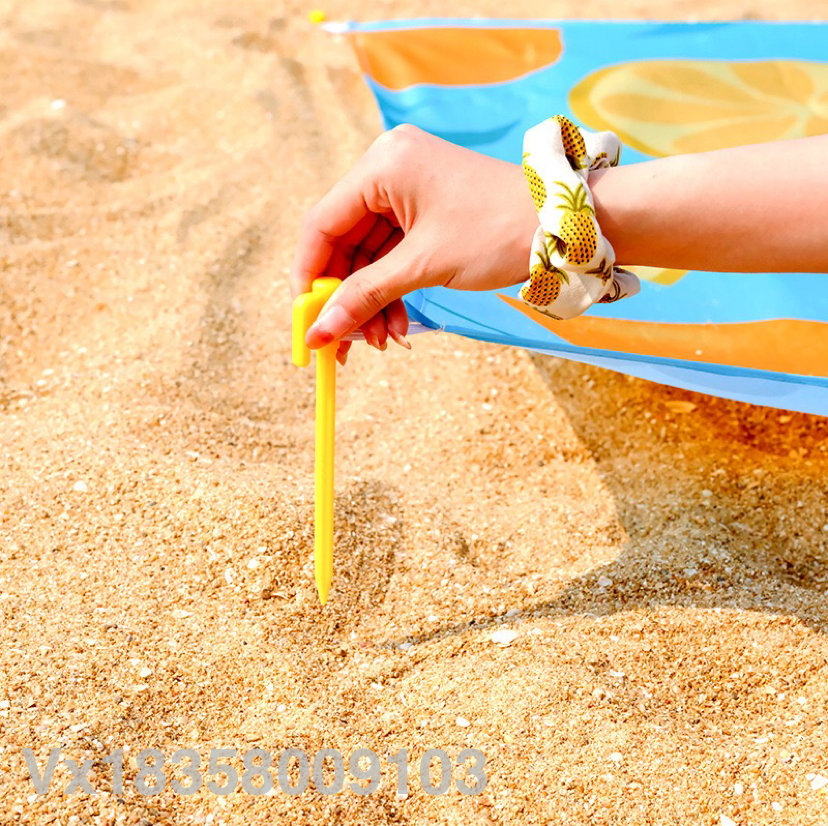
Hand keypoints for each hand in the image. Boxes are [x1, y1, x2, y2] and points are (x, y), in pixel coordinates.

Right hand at [290, 124, 538, 364]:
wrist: (562, 227)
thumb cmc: (496, 232)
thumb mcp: (423, 267)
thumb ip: (364, 296)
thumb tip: (319, 332)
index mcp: (382, 165)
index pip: (321, 224)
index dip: (309, 278)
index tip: (305, 321)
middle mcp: (388, 169)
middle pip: (343, 243)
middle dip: (345, 297)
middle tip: (345, 343)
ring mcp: (407, 189)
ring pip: (368, 255)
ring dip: (371, 300)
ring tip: (382, 342)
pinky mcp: (424, 210)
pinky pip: (392, 254)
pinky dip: (392, 289)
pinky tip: (397, 325)